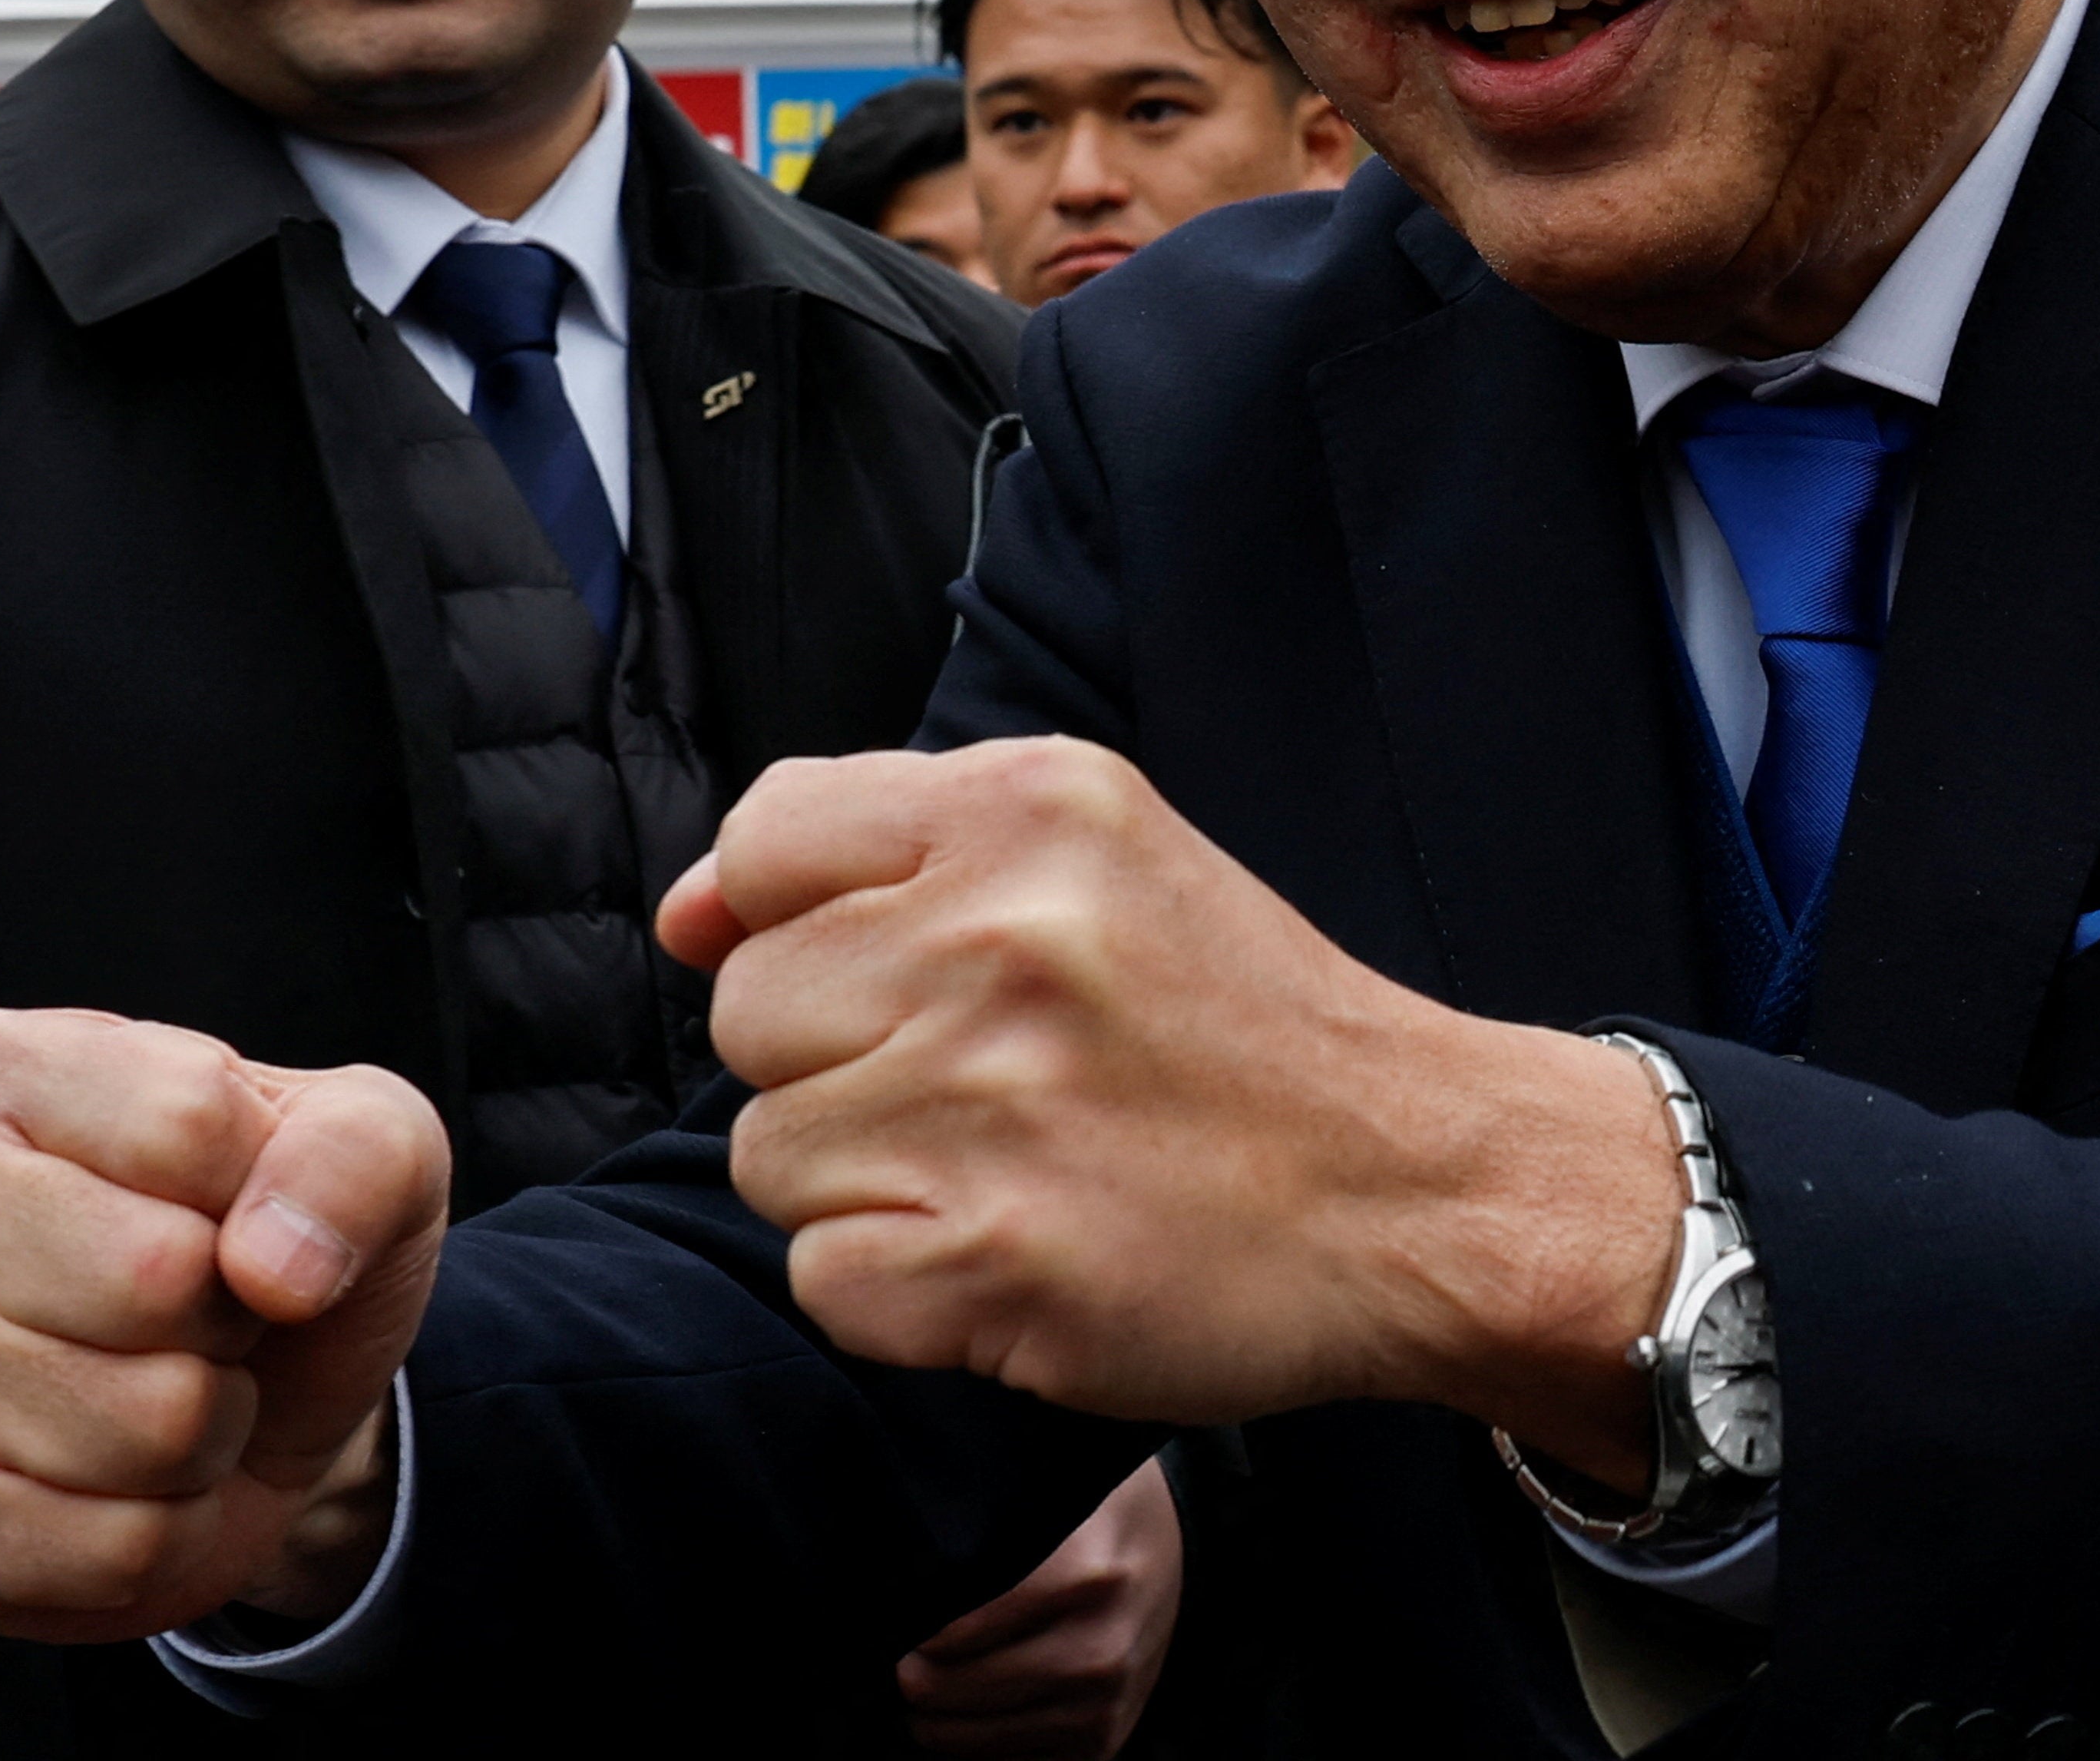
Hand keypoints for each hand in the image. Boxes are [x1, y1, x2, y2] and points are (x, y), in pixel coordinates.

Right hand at [0, 1008, 445, 1642]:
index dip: (266, 1188)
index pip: (189, 1123)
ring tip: (169, 1385)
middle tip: (206, 1310)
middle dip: (232, 1315)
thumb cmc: (280, 1237)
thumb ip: (356, 1153)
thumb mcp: (372, 1146)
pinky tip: (130, 1478)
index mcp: (7, 1067)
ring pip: (143, 1428)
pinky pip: (115, 1548)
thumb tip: (275, 1267)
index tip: (240, 1205)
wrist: (251, 1399)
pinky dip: (171, 1529)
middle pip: (153, 1279)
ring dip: (208, 1428)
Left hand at [657, 737, 1677, 1475]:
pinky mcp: (998, 1263)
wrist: (1416, 1184)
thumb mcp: (1090, 853)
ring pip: (768, 1156)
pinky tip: (1014, 1248)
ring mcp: (996, 1106)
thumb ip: (877, 850)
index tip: (879, 971)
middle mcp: (1002, 941)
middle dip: (832, 1061)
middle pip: (747, 1013)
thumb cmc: (1233, 1023)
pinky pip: (822, 1279)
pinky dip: (900, 1289)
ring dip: (863, 1182)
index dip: (784, 922)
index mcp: (1026, 810)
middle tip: (984, 1084)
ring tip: (1006, 1166)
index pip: (761, 844)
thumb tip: (683, 918)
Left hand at [899, 1454, 1183, 1756]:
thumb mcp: (1053, 1492)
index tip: (898, 1621)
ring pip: (983, 1739)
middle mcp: (1100, 1651)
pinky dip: (981, 1747)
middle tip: (899, 1665)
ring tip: (920, 1692)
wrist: (1169, 1543)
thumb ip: (989, 1524)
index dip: (920, 1634)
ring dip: (938, 1723)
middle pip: (967, 1688)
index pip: (964, 1629)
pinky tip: (966, 1714)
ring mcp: (1105, 1705)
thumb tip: (911, 1564)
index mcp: (1084, 1579)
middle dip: (918, 1680)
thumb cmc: (1094, 1511)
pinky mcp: (1105, 1741)